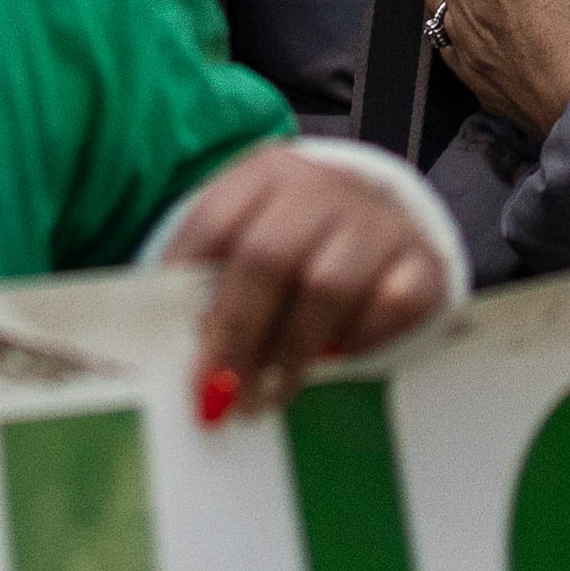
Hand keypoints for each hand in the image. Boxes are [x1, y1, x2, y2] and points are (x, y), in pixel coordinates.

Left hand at [169, 146, 450, 419]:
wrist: (380, 218)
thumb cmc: (292, 246)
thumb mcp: (243, 244)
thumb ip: (201, 288)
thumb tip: (148, 358)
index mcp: (263, 174)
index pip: (213, 226)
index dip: (190, 296)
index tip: (178, 355)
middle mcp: (322, 187)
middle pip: (268, 259)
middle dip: (237, 336)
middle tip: (219, 396)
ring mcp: (376, 221)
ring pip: (327, 288)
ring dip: (291, 353)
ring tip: (269, 395)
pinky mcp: (421, 261)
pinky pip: (390, 307)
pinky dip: (358, 342)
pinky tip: (335, 361)